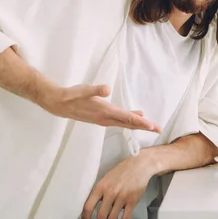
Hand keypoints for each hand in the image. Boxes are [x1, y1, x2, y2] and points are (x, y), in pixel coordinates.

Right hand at [37, 83, 161, 131]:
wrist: (58, 104)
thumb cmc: (72, 95)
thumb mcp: (84, 89)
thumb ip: (96, 89)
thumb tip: (107, 89)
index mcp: (105, 112)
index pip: (127, 118)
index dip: (141, 122)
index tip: (152, 126)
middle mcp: (105, 119)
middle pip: (129, 124)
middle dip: (144, 126)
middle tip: (159, 129)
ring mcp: (103, 120)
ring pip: (124, 123)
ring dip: (138, 124)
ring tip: (150, 125)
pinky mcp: (100, 118)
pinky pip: (119, 121)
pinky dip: (128, 121)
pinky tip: (134, 117)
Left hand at [81, 152, 155, 218]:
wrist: (139, 165)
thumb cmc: (123, 170)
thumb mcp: (107, 178)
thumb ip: (100, 191)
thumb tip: (95, 204)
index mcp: (101, 186)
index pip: (88, 206)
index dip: (85, 218)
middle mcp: (110, 192)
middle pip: (101, 216)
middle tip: (104, 218)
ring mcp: (122, 197)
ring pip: (112, 218)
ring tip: (114, 215)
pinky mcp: (132, 201)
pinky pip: (125, 218)